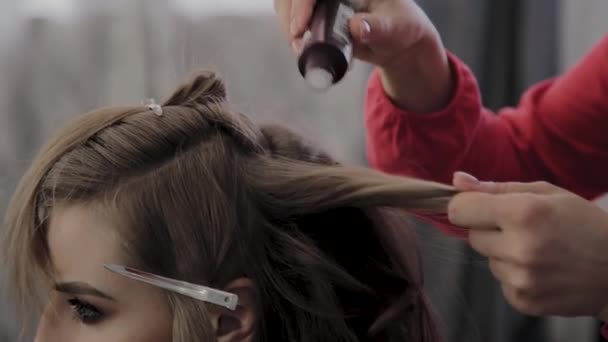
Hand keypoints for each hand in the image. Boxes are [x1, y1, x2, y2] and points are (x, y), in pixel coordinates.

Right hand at [273, 0, 453, 111]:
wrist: (397, 42)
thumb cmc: (401, 27)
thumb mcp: (395, 28)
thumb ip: (379, 27)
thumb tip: (357, 26)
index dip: (303, 1)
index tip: (301, 25)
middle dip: (290, 14)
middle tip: (297, 41)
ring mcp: (322, 0)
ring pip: (288, 2)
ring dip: (288, 23)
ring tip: (299, 48)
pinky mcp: (315, 13)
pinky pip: (293, 15)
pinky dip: (292, 32)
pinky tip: (302, 48)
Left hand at [448, 172, 607, 320]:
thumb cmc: (583, 223)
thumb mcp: (546, 193)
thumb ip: (496, 187)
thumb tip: (457, 180)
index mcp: (523, 213)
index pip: (459, 210)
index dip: (466, 207)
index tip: (477, 207)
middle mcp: (519, 248)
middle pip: (472, 237)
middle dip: (490, 230)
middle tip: (523, 229)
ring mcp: (521, 279)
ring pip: (488, 260)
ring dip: (504, 254)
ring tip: (538, 250)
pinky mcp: (524, 301)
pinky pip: (500, 282)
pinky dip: (514, 276)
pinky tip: (541, 270)